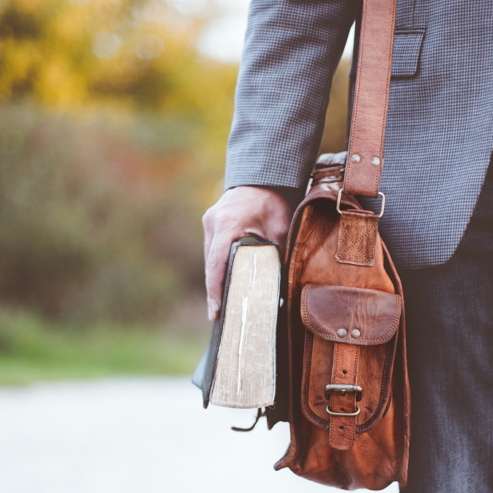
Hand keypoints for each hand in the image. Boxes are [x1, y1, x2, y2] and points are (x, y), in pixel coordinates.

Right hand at [202, 186, 293, 320]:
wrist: (262, 176)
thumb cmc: (272, 200)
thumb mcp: (280, 225)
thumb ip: (279, 251)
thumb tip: (283, 281)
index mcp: (227, 223)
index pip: (216, 262)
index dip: (214, 289)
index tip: (215, 311)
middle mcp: (213, 223)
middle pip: (211, 264)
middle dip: (214, 290)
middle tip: (220, 316)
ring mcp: (209, 223)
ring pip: (210, 258)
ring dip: (216, 279)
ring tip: (222, 305)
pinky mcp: (212, 224)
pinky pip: (212, 251)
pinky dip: (218, 267)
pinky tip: (225, 283)